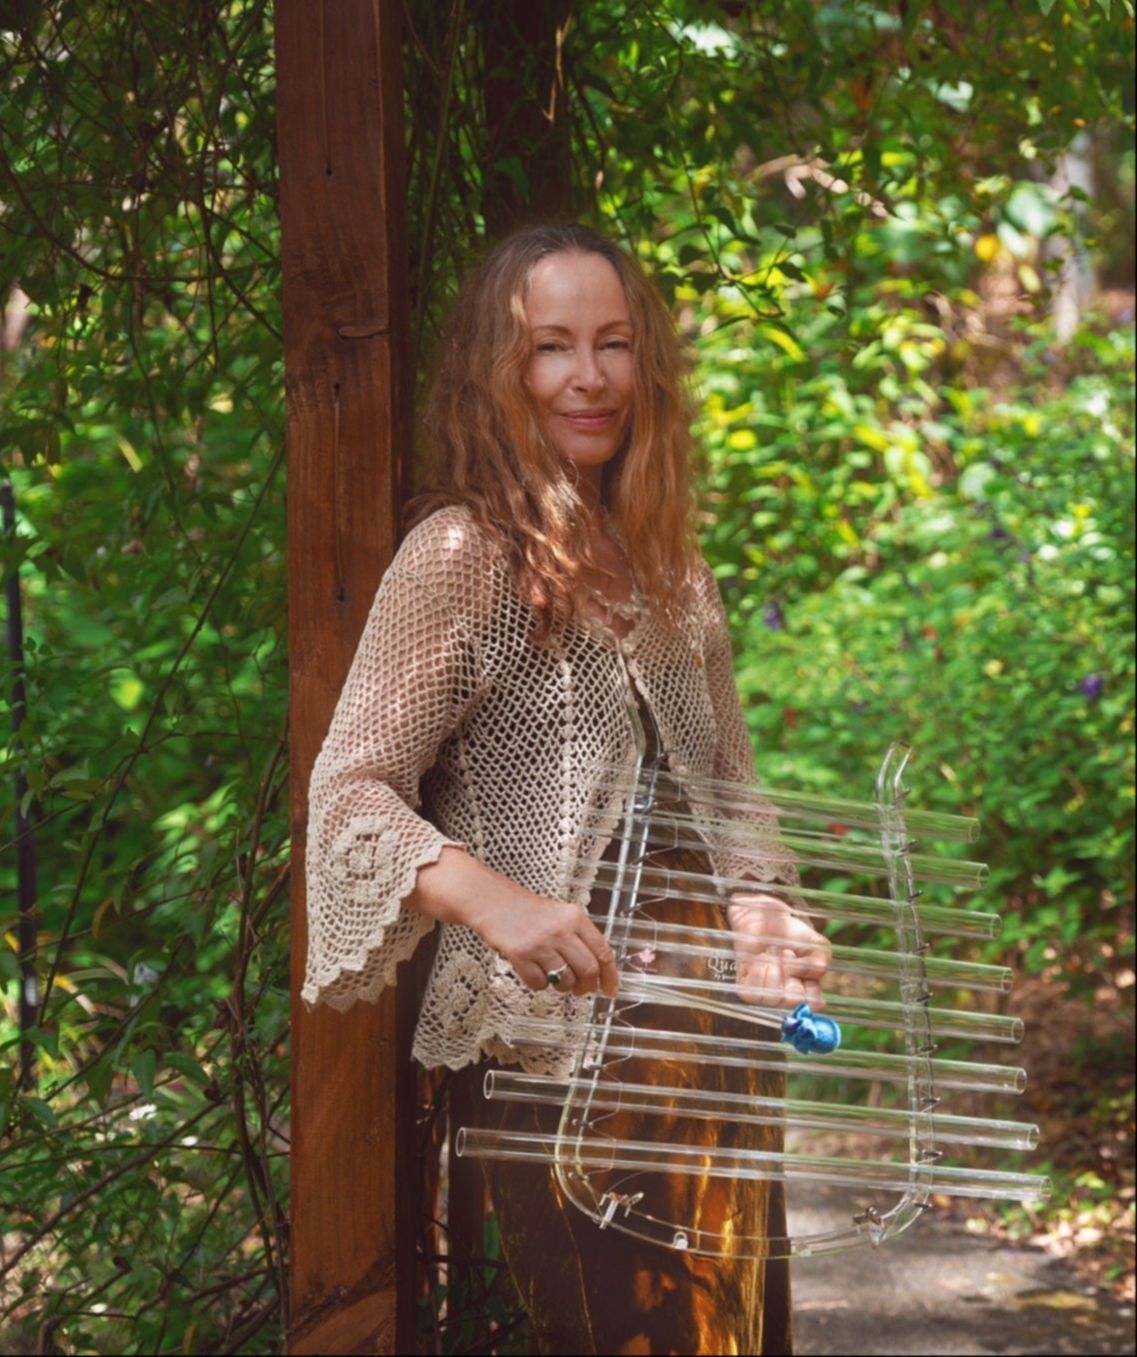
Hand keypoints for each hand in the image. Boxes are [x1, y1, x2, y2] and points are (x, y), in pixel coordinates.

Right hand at [409, 848, 619, 998]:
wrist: (493, 901)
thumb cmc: (528, 911)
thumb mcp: (561, 916)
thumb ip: (580, 938)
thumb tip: (600, 970)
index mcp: (575, 918)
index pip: (603, 952)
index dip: (610, 976)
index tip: (611, 991)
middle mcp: (561, 930)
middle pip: (588, 970)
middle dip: (587, 986)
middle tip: (581, 990)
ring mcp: (540, 942)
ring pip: (565, 980)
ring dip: (563, 986)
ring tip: (554, 976)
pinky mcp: (520, 954)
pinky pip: (540, 983)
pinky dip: (540, 985)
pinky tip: (534, 972)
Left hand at [726, 892, 830, 1009]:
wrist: (764, 916)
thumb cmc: (791, 933)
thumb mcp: (816, 944)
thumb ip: (819, 963)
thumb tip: (802, 974)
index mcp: (808, 989)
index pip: (813, 1003)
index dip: (808, 982)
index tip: (799, 959)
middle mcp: (787, 996)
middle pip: (791, 1001)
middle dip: (789, 971)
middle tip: (785, 952)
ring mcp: (766, 994)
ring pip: (772, 997)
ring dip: (773, 968)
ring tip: (772, 952)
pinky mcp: (746, 988)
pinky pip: (752, 992)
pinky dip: (757, 970)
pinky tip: (759, 958)